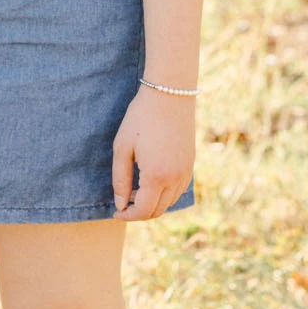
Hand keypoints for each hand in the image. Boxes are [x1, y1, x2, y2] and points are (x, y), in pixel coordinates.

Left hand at [111, 85, 194, 221]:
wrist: (170, 93)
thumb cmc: (141, 117)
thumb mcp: (123, 146)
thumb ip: (120, 178)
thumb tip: (121, 203)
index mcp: (156, 176)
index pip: (143, 211)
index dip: (128, 215)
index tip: (116, 212)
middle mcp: (175, 178)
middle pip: (158, 210)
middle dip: (139, 212)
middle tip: (123, 201)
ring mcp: (186, 172)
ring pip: (169, 202)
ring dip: (152, 203)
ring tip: (135, 189)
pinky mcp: (191, 164)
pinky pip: (179, 190)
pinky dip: (165, 194)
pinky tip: (152, 180)